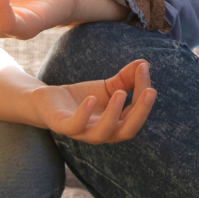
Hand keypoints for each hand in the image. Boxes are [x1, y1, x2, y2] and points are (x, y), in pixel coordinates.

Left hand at [25, 60, 157, 143]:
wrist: (48, 102)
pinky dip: (84, 113)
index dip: (143, 92)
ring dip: (113, 114)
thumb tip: (144, 63)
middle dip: (141, 112)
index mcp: (116, 126)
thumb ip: (125, 79)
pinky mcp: (63, 126)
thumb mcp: (106, 87)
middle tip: (151, 91)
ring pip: (102, 133)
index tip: (145, 68)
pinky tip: (92, 98)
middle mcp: (102, 134)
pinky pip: (76, 126)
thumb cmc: (81, 98)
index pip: (135, 113)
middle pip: (127, 131)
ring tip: (121, 93)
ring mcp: (83, 133)